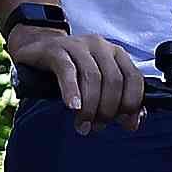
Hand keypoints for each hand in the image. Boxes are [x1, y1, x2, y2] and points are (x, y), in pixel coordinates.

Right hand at [9, 21, 146, 128]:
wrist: (37, 49)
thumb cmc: (72, 71)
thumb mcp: (97, 83)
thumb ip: (117, 100)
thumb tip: (132, 123)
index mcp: (116, 53)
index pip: (134, 78)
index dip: (132, 104)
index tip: (125, 124)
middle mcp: (100, 46)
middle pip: (113, 81)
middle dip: (108, 109)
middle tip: (97, 126)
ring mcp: (78, 45)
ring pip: (92, 77)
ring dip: (90, 107)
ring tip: (83, 124)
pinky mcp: (56, 50)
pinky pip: (67, 72)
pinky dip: (72, 91)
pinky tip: (73, 107)